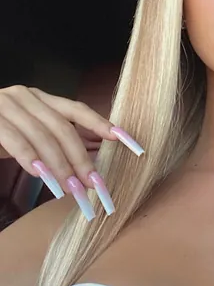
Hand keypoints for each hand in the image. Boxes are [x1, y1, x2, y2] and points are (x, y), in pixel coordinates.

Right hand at [0, 86, 143, 220]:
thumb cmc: (0, 133)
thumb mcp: (31, 133)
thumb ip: (57, 141)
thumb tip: (90, 164)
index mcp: (42, 97)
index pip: (79, 110)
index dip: (104, 125)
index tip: (129, 142)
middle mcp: (27, 96)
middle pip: (63, 128)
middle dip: (81, 158)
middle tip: (94, 184)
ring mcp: (6, 104)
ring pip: (42, 136)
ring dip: (60, 165)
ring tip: (72, 188)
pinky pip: (15, 140)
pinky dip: (31, 159)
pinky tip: (43, 176)